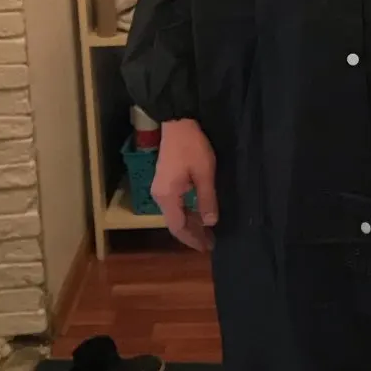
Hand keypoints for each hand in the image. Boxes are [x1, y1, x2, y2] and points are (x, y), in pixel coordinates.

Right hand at [152, 118, 217, 251]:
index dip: (192, 239)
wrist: (178, 122)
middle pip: (175, 223)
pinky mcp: (164, 181)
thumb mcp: (205, 173)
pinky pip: (175, 205)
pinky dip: (187, 212)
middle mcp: (160, 195)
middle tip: (211, 243)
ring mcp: (160, 188)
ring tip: (208, 231)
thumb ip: (207, 199)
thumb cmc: (192, 146)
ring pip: (175, 214)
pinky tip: (199, 214)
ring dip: (190, 223)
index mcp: (167, 196)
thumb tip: (210, 223)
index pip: (178, 227)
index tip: (207, 247)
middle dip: (192, 234)